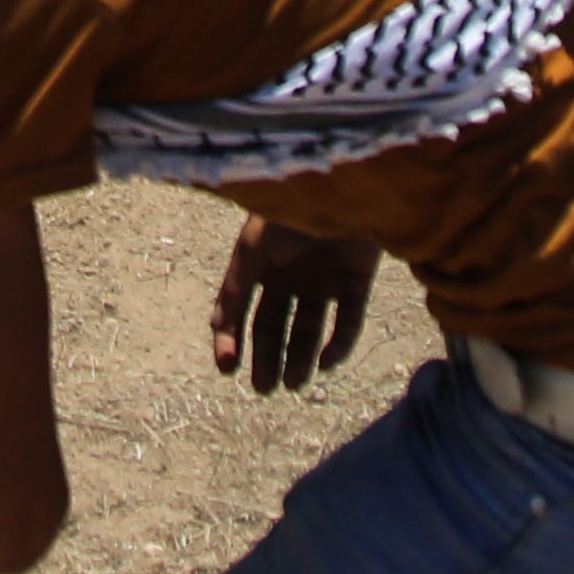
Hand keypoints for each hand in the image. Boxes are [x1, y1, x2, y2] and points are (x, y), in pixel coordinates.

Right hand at [210, 216, 380, 393]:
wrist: (348, 184)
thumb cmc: (292, 209)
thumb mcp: (254, 248)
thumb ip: (236, 287)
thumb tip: (216, 326)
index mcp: (262, 262)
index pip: (242, 308)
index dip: (232, 338)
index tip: (227, 369)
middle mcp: (292, 273)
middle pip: (275, 324)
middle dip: (268, 356)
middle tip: (264, 389)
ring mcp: (326, 278)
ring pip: (310, 328)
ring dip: (300, 358)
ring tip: (294, 384)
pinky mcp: (358, 281)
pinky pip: (347, 321)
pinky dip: (338, 344)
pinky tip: (325, 362)